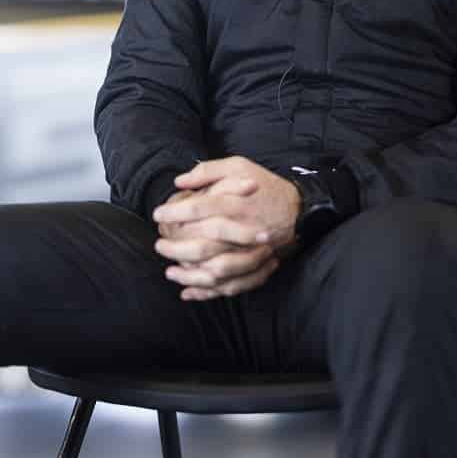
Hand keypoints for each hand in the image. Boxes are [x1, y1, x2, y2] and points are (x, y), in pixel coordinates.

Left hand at [151, 156, 300, 300]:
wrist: (299, 211)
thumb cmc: (266, 186)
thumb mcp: (239, 165)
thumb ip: (208, 171)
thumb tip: (179, 182)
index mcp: (236, 204)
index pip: (197, 209)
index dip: (173, 212)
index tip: (158, 215)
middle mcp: (242, 231)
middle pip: (202, 245)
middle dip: (175, 248)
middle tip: (159, 245)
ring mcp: (250, 254)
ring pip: (214, 272)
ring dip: (188, 274)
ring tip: (169, 271)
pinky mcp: (256, 270)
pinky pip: (229, 287)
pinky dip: (207, 292)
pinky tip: (188, 291)